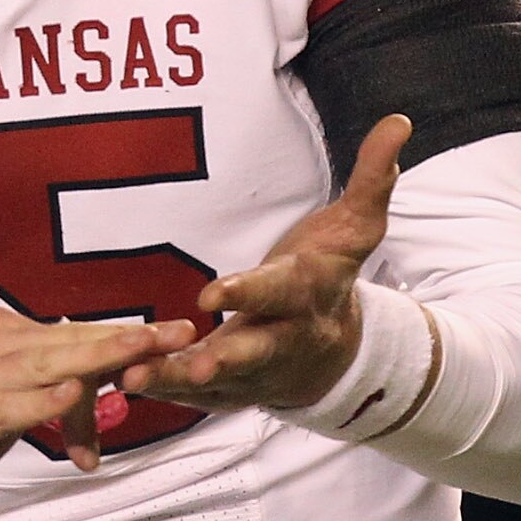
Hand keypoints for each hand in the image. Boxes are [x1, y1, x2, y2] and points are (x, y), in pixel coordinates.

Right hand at [0, 307, 194, 520]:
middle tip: (181, 334)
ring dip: (97, 358)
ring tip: (142, 352)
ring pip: (42, 364)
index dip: (123, 335)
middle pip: (66, 340)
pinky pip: (4, 405)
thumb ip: (35, 397)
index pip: (70, 334)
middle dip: (127, 339)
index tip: (175, 332)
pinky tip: (73, 394)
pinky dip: (40, 400)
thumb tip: (88, 398)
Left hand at [122, 113, 409, 412]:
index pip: (278, 291)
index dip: (248, 291)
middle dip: (225, 358)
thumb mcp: (355, 231)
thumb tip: (397, 123)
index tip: (211, 292)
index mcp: (305, 295)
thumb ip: (371, 180)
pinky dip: (163, 393)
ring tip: (135, 379)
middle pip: (253, 350)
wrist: (332, 351)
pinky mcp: (227, 392)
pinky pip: (193, 397)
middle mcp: (281, 338)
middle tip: (194, 363)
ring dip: (176, 381)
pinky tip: (123, 384)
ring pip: (214, 381)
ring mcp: (253, 371)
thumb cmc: (329, 276)